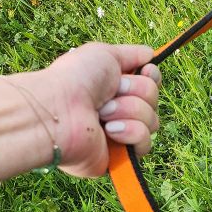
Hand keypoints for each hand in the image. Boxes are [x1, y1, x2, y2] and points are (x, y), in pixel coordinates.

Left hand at [43, 43, 160, 177]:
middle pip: (153, 100)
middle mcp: (119, 110)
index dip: (151, 77)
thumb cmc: (75, 80)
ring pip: (152, 121)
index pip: (150, 83)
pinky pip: (145, 144)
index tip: (144, 71)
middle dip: (136, 92)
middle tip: (108, 96)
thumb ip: (132, 54)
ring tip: (103, 114)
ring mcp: (120, 134)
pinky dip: (131, 132)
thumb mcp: (104, 54)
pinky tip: (110, 130)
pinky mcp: (120, 157)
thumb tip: (150, 55)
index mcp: (114, 87)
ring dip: (130, 111)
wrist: (58, 111)